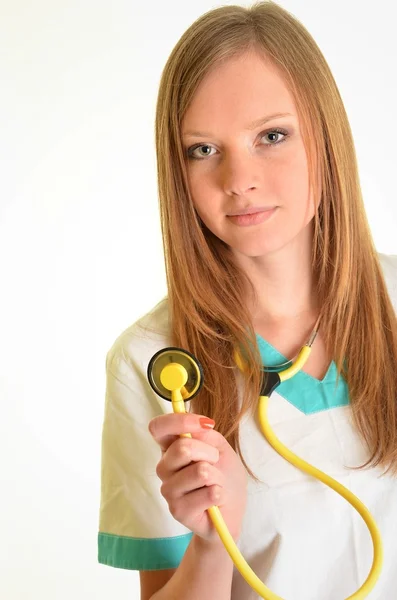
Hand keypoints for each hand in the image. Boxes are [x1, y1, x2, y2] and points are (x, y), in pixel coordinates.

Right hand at [148, 412, 246, 543]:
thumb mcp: (220, 448)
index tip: (205, 424)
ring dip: (218, 476)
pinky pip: (208, 493)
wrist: (231, 510)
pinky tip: (216, 500)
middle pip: (182, 448)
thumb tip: (201, 424)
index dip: (179, 421)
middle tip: (216, 463)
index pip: (158, 428)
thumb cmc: (224, 477)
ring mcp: (168, 490)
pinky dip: (220, 493)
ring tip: (216, 484)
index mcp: (170, 448)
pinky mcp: (178, 511)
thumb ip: (206, 435)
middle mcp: (164, 468)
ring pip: (200, 471)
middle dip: (210, 453)